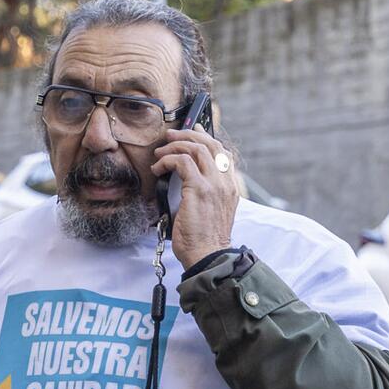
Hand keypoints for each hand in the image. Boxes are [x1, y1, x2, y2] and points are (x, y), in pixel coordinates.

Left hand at [153, 128, 242, 269]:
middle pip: (211, 145)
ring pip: (196, 148)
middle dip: (188, 135)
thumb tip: (186, 180)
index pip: (223, 153)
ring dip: (175, 146)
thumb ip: (205, 194)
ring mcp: (214, 185)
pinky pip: (182, 162)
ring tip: (160, 153)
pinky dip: (167, 161)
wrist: (207, 256)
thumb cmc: (204, 240)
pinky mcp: (199, 189)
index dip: (206, 139)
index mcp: (230, 188)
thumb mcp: (210, 213)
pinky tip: (158, 169)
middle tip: (171, 136)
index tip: (193, 132)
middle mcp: (226, 183)